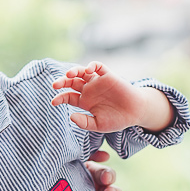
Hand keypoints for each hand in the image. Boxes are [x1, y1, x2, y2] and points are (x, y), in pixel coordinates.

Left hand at [53, 61, 173, 132]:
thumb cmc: (117, 120)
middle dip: (62, 81)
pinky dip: (92, 65)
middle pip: (71, 82)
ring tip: (68, 75)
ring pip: (82, 72)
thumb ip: (85, 122)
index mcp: (84, 101)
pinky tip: (88, 70)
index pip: (68, 96)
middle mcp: (89, 90)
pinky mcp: (108, 76)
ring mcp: (98, 82)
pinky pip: (98, 66)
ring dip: (74, 71)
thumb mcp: (99, 125)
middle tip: (55, 85)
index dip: (60, 98)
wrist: (135, 113)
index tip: (54, 102)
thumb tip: (71, 116)